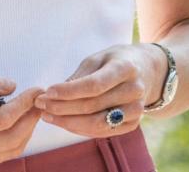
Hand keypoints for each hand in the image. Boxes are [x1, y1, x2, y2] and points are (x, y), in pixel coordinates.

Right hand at [0, 71, 44, 171]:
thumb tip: (11, 86)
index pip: (2, 119)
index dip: (24, 105)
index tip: (36, 90)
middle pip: (11, 138)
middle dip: (31, 118)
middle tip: (39, 100)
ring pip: (10, 150)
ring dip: (27, 130)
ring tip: (32, 110)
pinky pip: (2, 156)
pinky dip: (16, 141)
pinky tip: (18, 124)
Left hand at [33, 44, 157, 136]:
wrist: (148, 70)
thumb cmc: (116, 61)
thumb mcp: (98, 58)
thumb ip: (79, 76)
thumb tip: (53, 94)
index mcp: (125, 68)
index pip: (94, 85)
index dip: (69, 91)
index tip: (47, 92)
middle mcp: (134, 90)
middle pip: (93, 106)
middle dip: (62, 107)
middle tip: (41, 105)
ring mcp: (136, 110)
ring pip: (97, 123)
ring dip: (68, 122)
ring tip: (47, 116)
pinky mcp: (133, 124)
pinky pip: (103, 132)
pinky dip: (80, 129)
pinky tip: (64, 122)